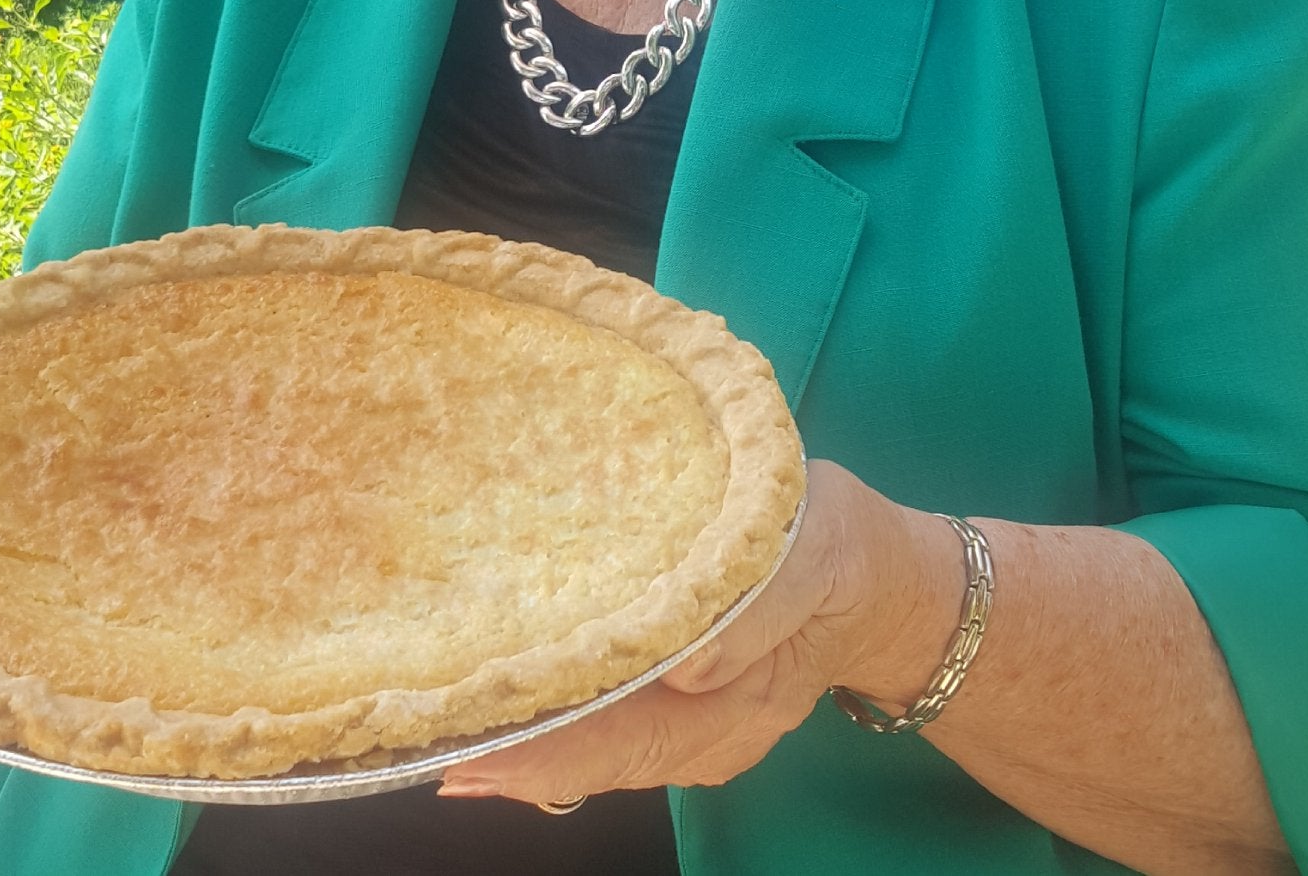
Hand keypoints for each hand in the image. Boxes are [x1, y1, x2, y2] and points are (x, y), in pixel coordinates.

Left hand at [437, 458, 932, 805]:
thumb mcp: (818, 554)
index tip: (472, 753)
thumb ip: (756, 609)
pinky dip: (554, 718)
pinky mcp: (681, 702)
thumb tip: (685, 662)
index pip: (624, 739)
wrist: (883, 581)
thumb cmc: (842, 552)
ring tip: (440, 725)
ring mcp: (693, 727)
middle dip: (514, 753)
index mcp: (737, 703)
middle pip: (596, 756)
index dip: (547, 749)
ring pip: (596, 748)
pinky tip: (503, 703)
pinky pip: (608, 724)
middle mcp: (705, 732)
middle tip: (424, 741)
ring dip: (525, 738)